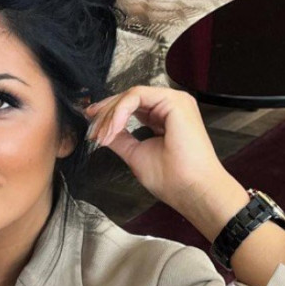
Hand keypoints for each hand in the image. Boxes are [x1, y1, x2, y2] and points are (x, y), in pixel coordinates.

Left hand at [83, 86, 244, 231]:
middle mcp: (171, 106)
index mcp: (165, 117)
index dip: (108, 114)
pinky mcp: (175, 102)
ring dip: (110, 114)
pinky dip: (120, 112)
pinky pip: (137, 96)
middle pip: (129, 99)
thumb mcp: (136, 153)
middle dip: (105, 113)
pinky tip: (113, 129)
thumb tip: (101, 130)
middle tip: (91, 130)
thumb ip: (120, 139)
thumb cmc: (173, 179)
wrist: (192, 190)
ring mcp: (175, 101)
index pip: (131, 106)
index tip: (91, 127)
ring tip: (101, 135)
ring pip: (130, 96)